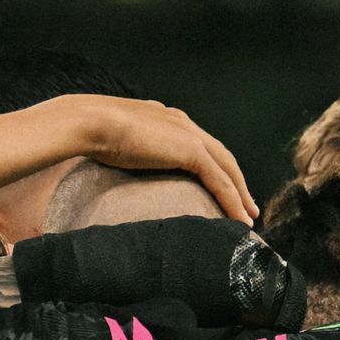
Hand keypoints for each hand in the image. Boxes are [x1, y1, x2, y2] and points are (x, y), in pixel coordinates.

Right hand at [69, 96, 257, 224]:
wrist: (92, 122)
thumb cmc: (91, 132)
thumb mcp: (114, 140)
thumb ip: (126, 148)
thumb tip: (115, 160)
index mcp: (167, 120)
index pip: (199, 145)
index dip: (214, 167)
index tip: (220, 187)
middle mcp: (183, 123)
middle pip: (221, 156)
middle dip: (236, 181)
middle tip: (247, 205)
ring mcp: (189, 135)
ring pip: (227, 169)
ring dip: (240, 194)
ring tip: (248, 217)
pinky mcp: (190, 150)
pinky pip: (220, 180)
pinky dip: (233, 200)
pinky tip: (239, 219)